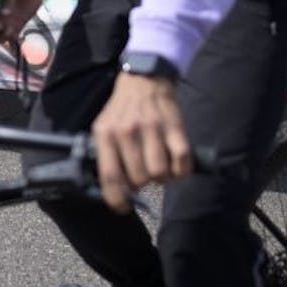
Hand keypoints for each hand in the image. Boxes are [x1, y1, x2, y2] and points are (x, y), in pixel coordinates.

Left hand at [92, 73, 190, 212]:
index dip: (116, 199)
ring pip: (160, 174)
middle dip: (143, 183)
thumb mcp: (104, 128)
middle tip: (144, 173)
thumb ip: (105, 156)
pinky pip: (181, 162)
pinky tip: (175, 163)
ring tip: (159, 166)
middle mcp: (127, 132)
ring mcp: (152, 129)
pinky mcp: (175, 127)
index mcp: (105, 134)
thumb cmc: (123, 110)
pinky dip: (181, 170)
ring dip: (163, 178)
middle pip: (139, 179)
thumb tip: (112, 189)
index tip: (123, 207)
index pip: (110, 177)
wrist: (143, 79)